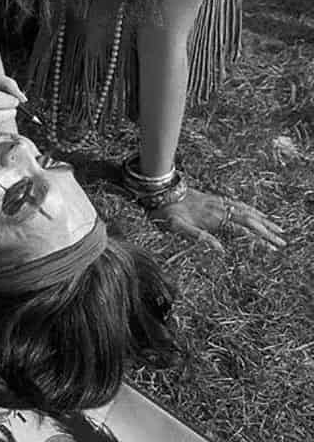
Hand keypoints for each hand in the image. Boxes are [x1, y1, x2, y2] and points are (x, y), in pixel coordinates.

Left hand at [150, 187, 285, 251]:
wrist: (159, 191)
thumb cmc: (166, 213)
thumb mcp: (178, 228)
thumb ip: (199, 237)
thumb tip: (220, 250)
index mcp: (213, 218)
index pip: (243, 229)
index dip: (259, 239)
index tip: (273, 248)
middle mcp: (218, 208)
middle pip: (249, 219)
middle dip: (267, 231)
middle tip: (282, 241)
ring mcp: (217, 202)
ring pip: (245, 210)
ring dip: (262, 219)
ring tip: (276, 227)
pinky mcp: (213, 199)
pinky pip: (237, 204)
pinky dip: (250, 209)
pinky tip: (254, 212)